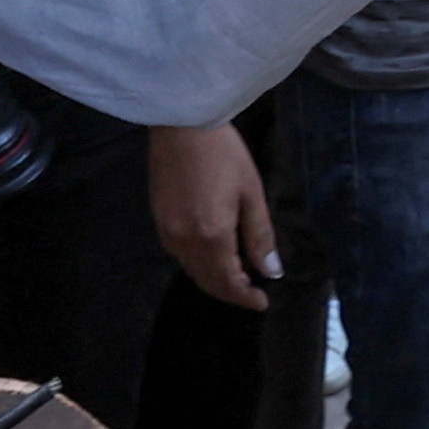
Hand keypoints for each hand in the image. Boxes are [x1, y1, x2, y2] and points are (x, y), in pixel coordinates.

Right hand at [147, 122, 277, 312]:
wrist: (182, 126)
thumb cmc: (224, 154)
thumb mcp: (251, 193)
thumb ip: (260, 236)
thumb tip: (271, 271)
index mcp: (212, 236)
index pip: (228, 282)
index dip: (245, 297)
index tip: (262, 302)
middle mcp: (185, 241)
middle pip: (207, 281)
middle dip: (230, 292)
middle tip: (252, 292)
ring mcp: (167, 231)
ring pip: (191, 270)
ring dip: (213, 279)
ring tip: (237, 275)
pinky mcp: (157, 219)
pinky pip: (178, 254)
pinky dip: (197, 263)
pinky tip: (212, 254)